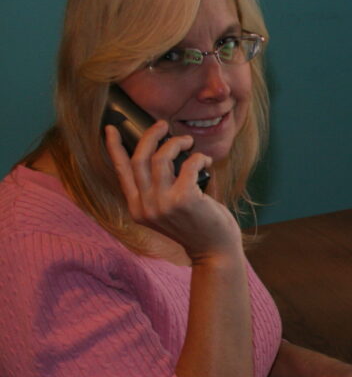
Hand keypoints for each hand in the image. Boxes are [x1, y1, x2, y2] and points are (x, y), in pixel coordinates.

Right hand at [104, 121, 240, 260]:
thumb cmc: (196, 225)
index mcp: (136, 208)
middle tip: (163, 125)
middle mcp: (145, 206)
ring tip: (189, 141)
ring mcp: (163, 203)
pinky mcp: (184, 199)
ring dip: (177, 142)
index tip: (111, 128)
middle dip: (150, 135)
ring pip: (161, 157)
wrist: (214, 251)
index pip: (120, 172)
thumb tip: (164, 150)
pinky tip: (206, 161)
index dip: (114, 148)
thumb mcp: (168, 209)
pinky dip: (199, 157)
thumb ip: (159, 188)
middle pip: (139, 158)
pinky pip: (188, 164)